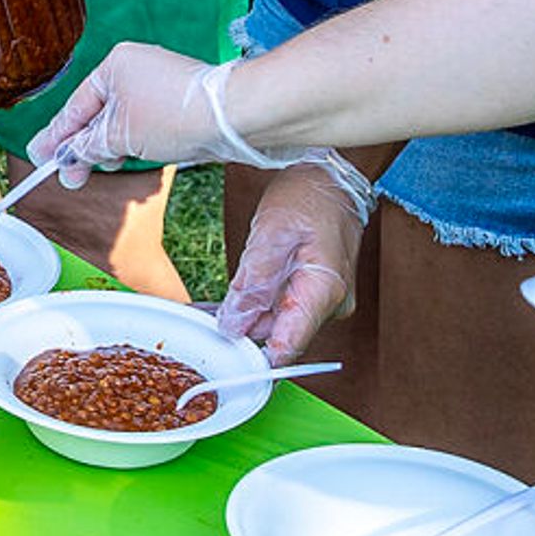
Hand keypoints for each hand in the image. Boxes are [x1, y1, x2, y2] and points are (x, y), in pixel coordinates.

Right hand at [28, 45, 290, 184]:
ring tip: (109, 166)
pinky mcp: (178, 102)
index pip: (75, 106)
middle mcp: (136, 68)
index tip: (39, 158)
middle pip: (97, 113)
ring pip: (121, 121)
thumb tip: (67, 157)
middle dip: (84, 146)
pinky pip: (143, 123)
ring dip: (110, 147)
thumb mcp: (119, 137)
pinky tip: (131, 158)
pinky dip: (133, 142)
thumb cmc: (175, 117)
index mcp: (115, 65)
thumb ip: (86, 146)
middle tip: (71, 177)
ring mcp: (159, 84)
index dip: (56, 136)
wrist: (234, 117)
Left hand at [219, 156, 368, 358]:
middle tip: (204, 316)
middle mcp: (328, 305)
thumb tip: (232, 325)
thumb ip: (252, 284)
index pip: (288, 347)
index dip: (252, 357)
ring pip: (275, 321)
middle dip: (240, 327)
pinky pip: (280, 308)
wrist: (330, 178)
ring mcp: (322, 301)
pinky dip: (255, 303)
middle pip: (276, 334)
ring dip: (245, 313)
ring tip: (209, 305)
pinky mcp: (313, 294)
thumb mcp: (272, 234)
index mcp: (322, 293)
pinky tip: (229, 299)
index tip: (222, 352)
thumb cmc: (307, 197)